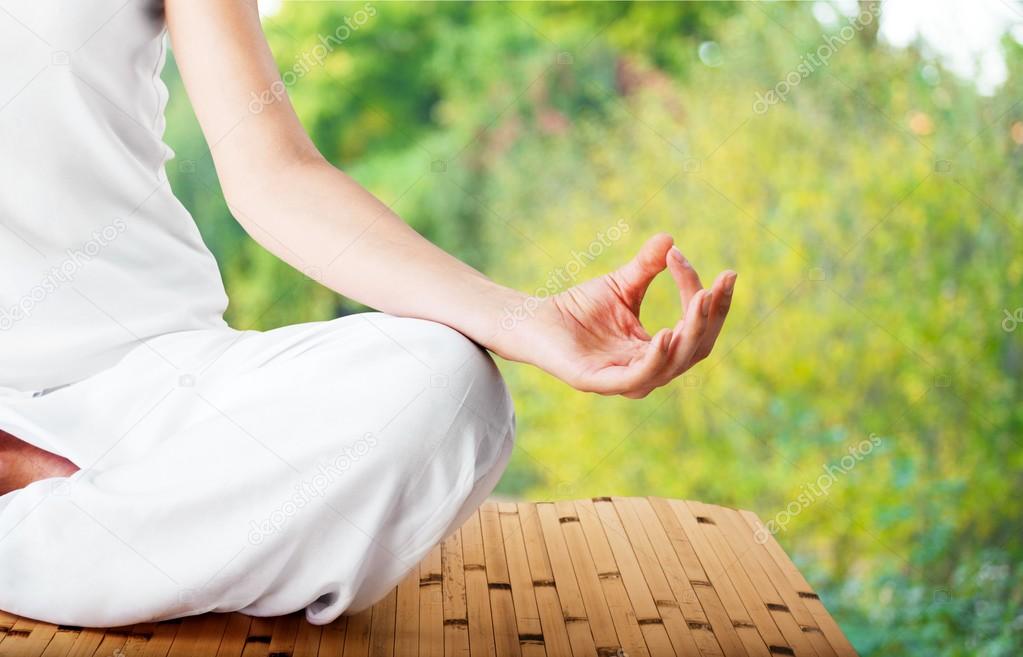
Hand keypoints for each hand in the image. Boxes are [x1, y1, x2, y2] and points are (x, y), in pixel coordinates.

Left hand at [505, 234, 735, 397]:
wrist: (534, 319)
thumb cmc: (578, 308)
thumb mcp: (622, 284)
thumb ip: (647, 266)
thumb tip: (670, 238)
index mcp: (657, 351)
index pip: (697, 329)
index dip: (713, 303)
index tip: (723, 272)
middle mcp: (648, 371)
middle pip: (695, 350)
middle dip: (710, 319)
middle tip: (715, 287)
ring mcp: (624, 380)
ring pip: (673, 366)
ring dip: (691, 334)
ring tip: (700, 302)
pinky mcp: (599, 382)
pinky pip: (638, 377)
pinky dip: (657, 359)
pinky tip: (668, 333)